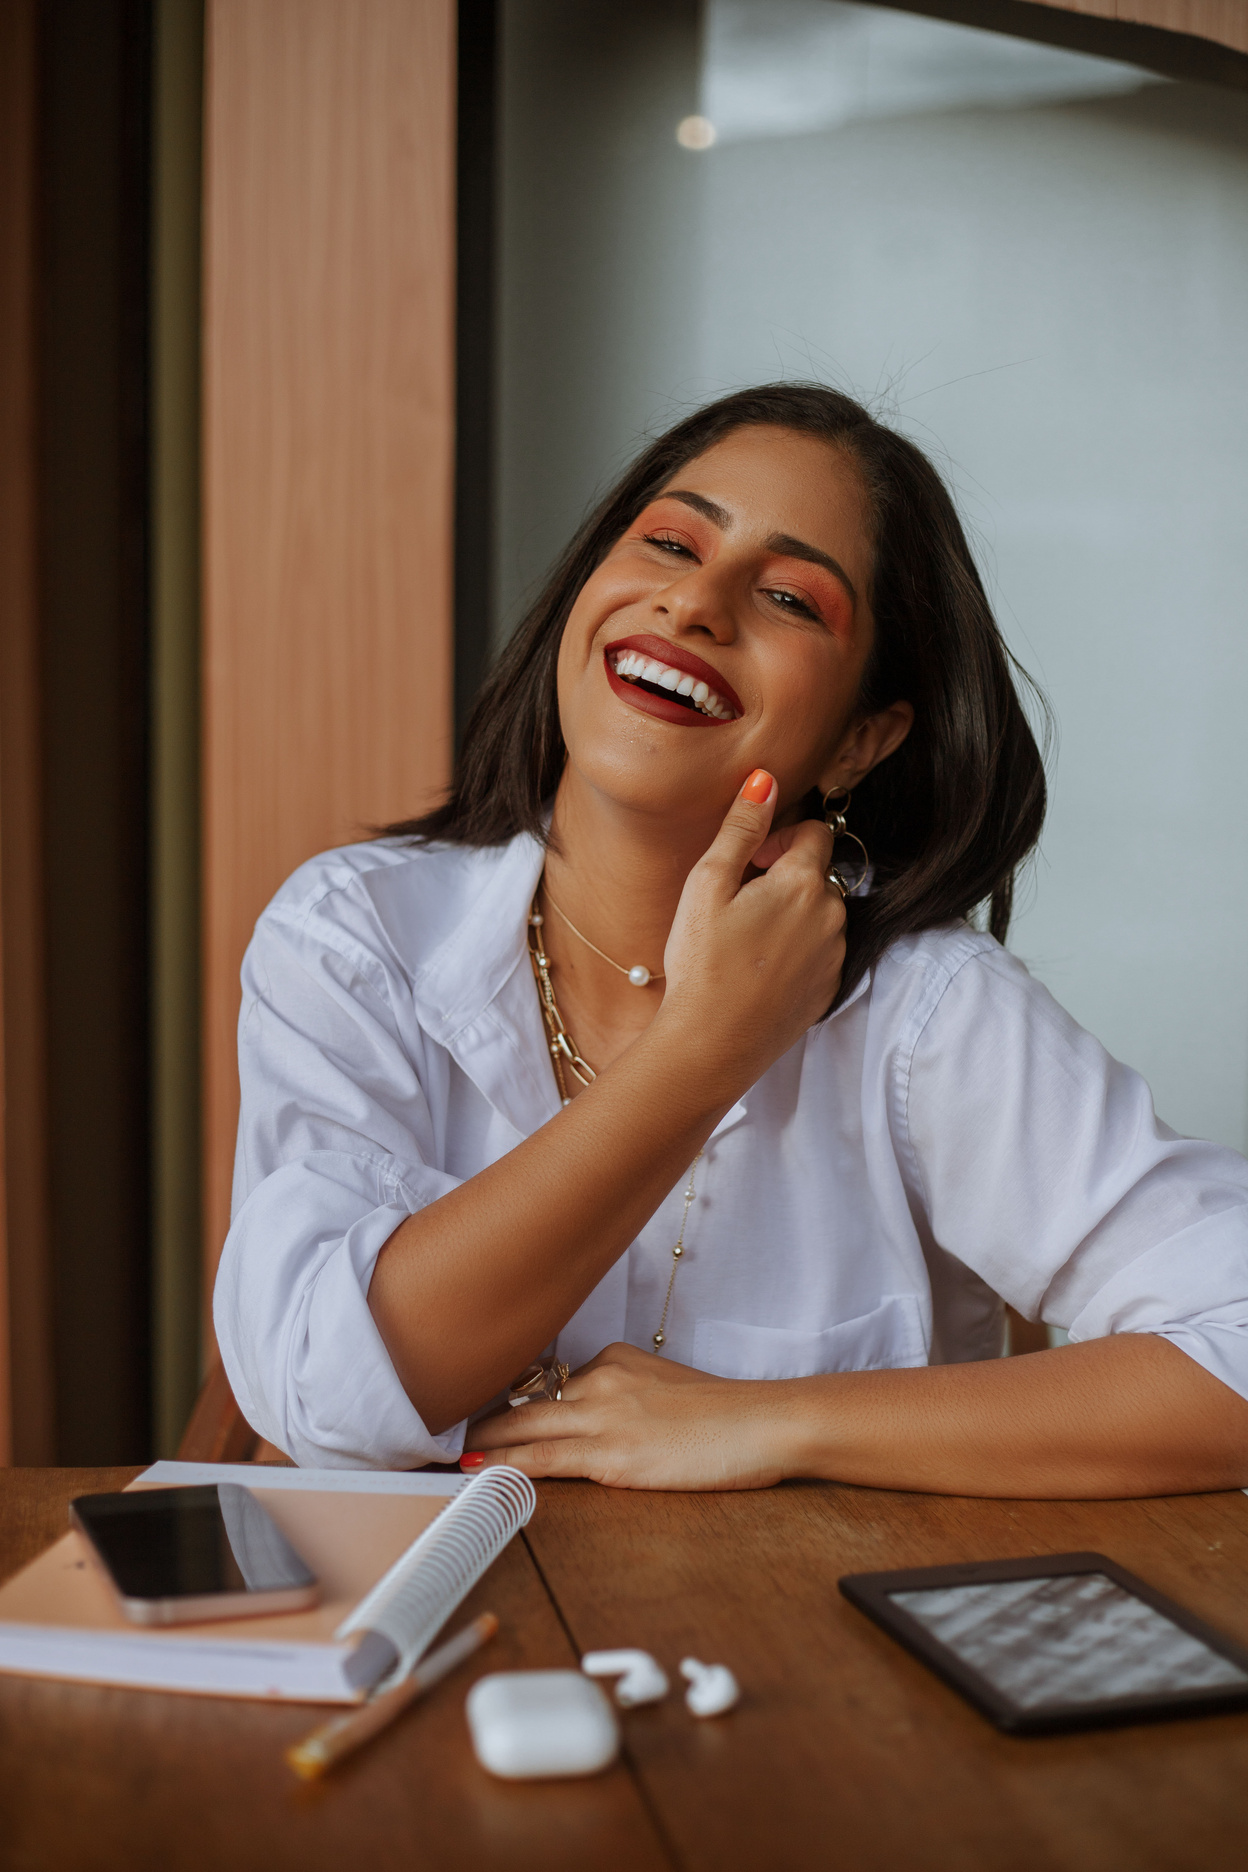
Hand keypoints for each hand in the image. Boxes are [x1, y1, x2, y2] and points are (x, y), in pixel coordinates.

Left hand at [461, 1342, 793, 1490]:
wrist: (763, 1422)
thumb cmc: (726, 1413)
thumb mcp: (666, 1386)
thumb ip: (626, 1395)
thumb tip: (594, 1418)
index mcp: (615, 1359)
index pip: (548, 1379)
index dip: (507, 1396)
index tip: (476, 1405)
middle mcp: (601, 1380)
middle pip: (525, 1399)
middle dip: (481, 1416)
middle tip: (437, 1425)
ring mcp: (604, 1417)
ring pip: (525, 1430)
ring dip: (482, 1445)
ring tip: (446, 1455)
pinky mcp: (613, 1456)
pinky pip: (545, 1462)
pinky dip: (505, 1468)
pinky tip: (479, 1475)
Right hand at [657, 773, 844, 1089]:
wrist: (710, 1045)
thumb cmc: (702, 965)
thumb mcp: (708, 884)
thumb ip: (742, 827)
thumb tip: (766, 779)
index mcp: (804, 884)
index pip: (816, 832)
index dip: (781, 837)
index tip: (750, 860)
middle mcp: (832, 917)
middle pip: (818, 874)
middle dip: (784, 876)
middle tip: (738, 900)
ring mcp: (835, 957)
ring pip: (820, 913)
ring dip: (791, 913)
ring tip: (744, 938)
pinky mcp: (828, 990)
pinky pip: (819, 952)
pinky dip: (796, 949)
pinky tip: (756, 967)